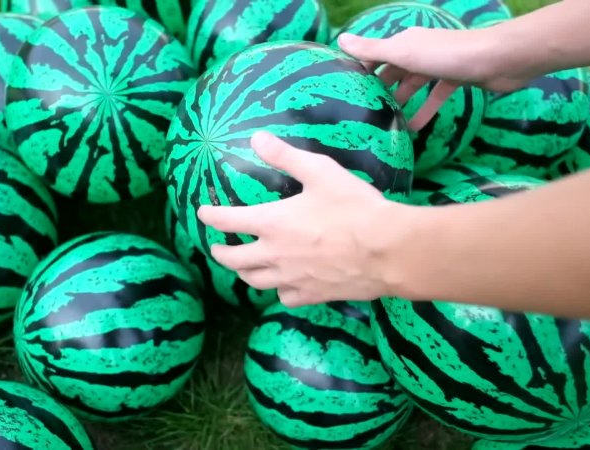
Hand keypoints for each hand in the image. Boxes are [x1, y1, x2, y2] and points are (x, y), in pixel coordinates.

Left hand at [197, 132, 412, 307]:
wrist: (387, 251)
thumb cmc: (355, 207)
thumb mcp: (320, 172)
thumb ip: (286, 156)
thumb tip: (256, 138)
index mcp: (272, 223)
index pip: (228, 221)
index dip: (211, 216)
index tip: (202, 213)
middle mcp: (274, 255)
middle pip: (233, 260)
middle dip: (220, 252)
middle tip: (216, 248)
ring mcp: (291, 278)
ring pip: (255, 281)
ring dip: (244, 273)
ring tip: (243, 268)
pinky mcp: (311, 295)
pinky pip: (284, 297)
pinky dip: (278, 290)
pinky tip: (283, 285)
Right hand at [337, 28, 532, 129]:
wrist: (498, 60)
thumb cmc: (448, 55)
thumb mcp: (404, 53)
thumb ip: (372, 50)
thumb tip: (340, 38)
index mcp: (405, 42)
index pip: (376, 54)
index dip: (361, 69)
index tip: (346, 90)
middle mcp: (419, 51)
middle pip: (393, 70)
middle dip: (379, 89)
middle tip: (363, 112)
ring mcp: (438, 65)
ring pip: (413, 85)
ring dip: (400, 102)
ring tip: (385, 123)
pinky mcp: (455, 79)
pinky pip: (434, 97)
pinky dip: (424, 111)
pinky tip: (414, 129)